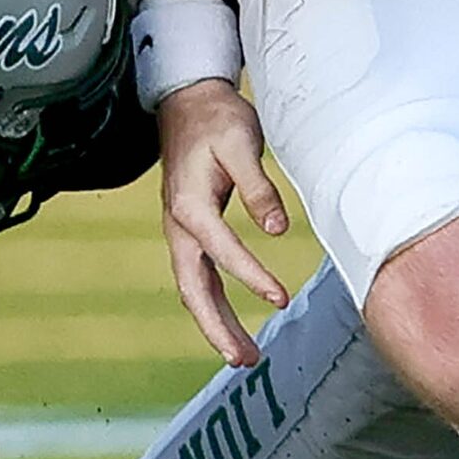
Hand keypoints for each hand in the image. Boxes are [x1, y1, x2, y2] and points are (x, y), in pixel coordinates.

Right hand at [156, 79, 290, 365]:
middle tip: (246, 358)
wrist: (188, 100)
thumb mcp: (241, 143)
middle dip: (217, 327)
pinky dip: (213, 303)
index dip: (251, 276)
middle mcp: (177, 224)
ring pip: (193, 288)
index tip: (280, 298)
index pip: (221, 250)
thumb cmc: (217, 118)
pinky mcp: (188, 229)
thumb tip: (278, 228)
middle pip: (193, 288)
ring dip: (215, 323)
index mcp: (188, 205)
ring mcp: (179, 230)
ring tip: (244, 355)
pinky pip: (197, 275)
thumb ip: (258, 186)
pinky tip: (231, 322)